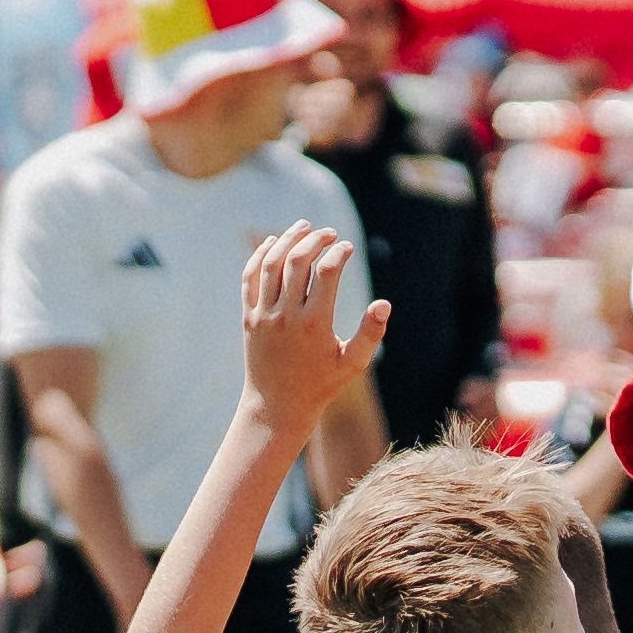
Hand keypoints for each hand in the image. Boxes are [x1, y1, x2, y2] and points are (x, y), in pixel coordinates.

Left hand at [233, 225, 387, 440]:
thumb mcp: (352, 363)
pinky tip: (274, 242)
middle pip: (297, 261)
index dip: (339, 253)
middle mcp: (285, 315)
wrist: (277, 406)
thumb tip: (384, 303)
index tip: (348, 247)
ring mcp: (263, 314)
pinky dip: (261, 255)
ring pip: (271, 264)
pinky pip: (250, 277)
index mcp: (314, 324)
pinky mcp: (249, 316)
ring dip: (288, 239)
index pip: (326, 273)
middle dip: (315, 240)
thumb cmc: (320, 385)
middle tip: (329, 232)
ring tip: (304, 227)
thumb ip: (370, 333)